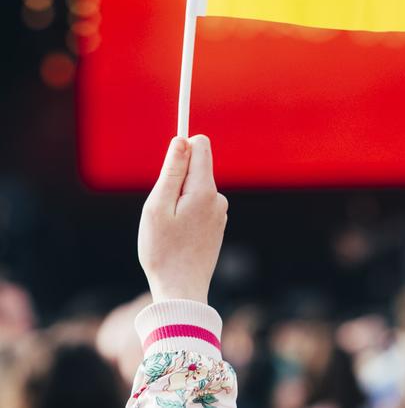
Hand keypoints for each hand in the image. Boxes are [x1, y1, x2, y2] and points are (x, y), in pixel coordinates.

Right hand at [138, 135, 227, 303]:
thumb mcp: (158, 207)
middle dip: (176, 180)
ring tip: (169, 229)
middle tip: (162, 210)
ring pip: (195, 189)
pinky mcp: (216, 226)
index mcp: (205, 189)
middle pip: (196, 168)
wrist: (181, 292)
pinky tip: (178, 238)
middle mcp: (218, 198)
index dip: (182, 147)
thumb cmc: (163, 251)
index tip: (168, 165)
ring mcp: (219, 213)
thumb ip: (171, 171)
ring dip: (179, 200)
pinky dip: (185, 215)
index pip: (200, 145)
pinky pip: (198, 207)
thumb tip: (182, 139)